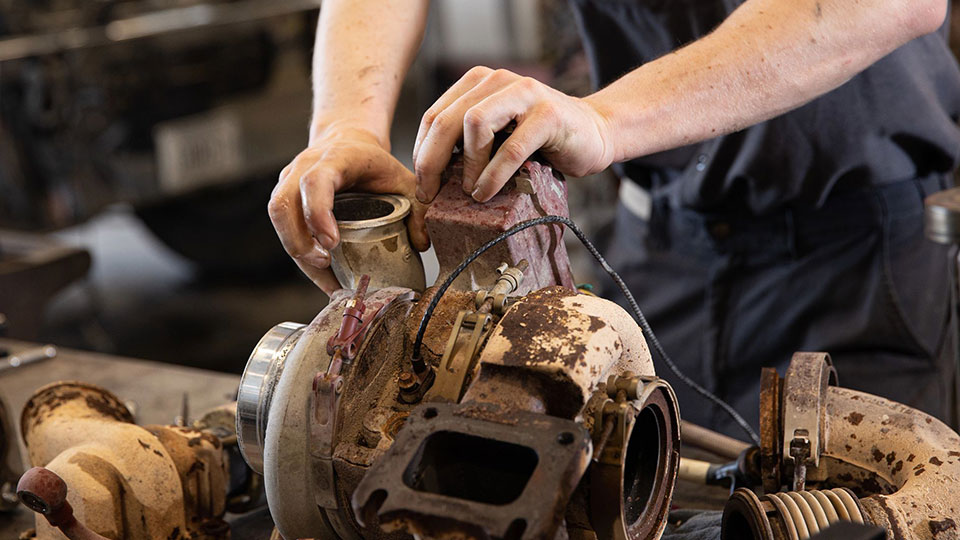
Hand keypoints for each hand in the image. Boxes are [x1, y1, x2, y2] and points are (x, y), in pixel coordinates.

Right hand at [269, 123, 428, 293]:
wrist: (349, 143)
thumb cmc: (374, 163)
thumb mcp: (403, 178)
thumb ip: (419, 207)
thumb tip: (422, 242)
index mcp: (335, 158)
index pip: (315, 182)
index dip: (318, 213)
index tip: (332, 243)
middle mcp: (304, 167)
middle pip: (283, 204)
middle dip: (299, 240)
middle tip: (325, 265)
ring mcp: (289, 181)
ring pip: (278, 217)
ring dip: (297, 250)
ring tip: (326, 277)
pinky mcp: (286, 198)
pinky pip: (283, 228)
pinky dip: (300, 255)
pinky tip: (323, 276)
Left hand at [412, 66, 613, 202]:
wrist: (595, 133)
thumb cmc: (541, 140)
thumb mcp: (497, 136)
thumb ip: (467, 142)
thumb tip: (430, 176)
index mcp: (479, 82)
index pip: (434, 116)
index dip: (421, 152)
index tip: (422, 184)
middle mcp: (498, 80)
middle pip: (448, 120)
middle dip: (432, 161)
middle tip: (431, 193)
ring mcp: (525, 93)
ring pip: (475, 124)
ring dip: (466, 165)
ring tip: (468, 191)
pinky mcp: (548, 114)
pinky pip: (511, 148)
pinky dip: (494, 175)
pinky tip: (486, 192)